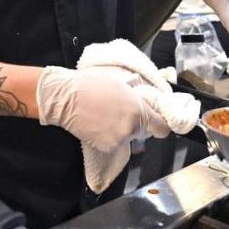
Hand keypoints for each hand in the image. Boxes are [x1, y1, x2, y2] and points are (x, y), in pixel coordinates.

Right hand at [36, 66, 169, 152]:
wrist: (66, 98)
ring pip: (129, 137)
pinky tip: (100, 123)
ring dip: (123, 129)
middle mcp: (132, 128)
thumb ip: (138, 92)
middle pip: (145, 132)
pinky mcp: (106, 147)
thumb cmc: (91, 85)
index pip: (162, 128)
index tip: (156, 120)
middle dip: (139, 123)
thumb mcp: (121, 80)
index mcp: (139, 111)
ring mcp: (118, 140)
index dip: (160, 124)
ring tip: (108, 115)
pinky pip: (115, 142)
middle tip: (123, 111)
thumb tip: (146, 95)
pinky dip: (110, 136)